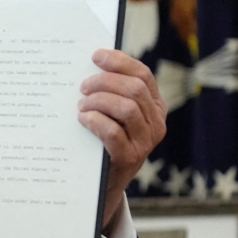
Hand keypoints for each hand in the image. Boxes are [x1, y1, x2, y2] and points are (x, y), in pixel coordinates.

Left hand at [78, 49, 166, 227]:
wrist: (104, 182)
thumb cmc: (103, 141)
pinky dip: (95, 121)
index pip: (142, 75)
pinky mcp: (130, 158)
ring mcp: (146, 141)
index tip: (96, 55)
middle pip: (134, 89)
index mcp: (155, 106)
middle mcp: (156, 122)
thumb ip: (111, 93)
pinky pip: (113, 132)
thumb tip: (90, 66)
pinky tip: (83, 119)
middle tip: (82, 87)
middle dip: (105, 82)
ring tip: (81, 105)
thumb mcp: (113, 114)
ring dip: (99, 101)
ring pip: (126, 108)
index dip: (119, 62)